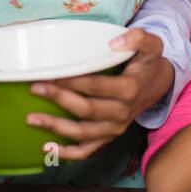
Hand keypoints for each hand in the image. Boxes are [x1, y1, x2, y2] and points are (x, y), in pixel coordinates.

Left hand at [26, 29, 172, 161]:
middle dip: (58, 98)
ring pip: (82, 133)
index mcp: (129, 90)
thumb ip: (138, 38)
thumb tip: (114, 43)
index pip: (96, 87)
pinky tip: (47, 148)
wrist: (158, 86)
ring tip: (31, 118)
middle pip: (85, 109)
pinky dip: (66, 153)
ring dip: (55, 127)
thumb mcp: (152, 46)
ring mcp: (115, 128)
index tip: (52, 73)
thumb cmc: (148, 64)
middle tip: (35, 87)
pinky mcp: (108, 137)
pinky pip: (86, 151)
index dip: (73, 81)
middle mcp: (122, 113)